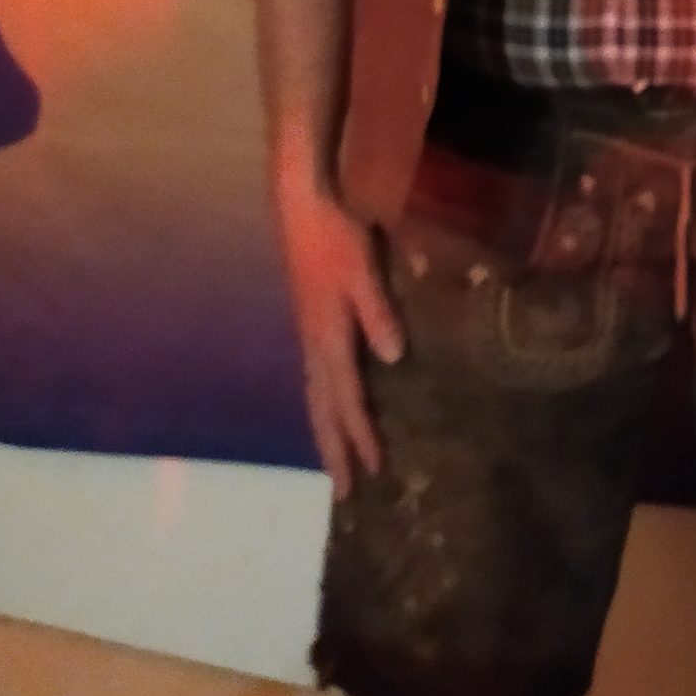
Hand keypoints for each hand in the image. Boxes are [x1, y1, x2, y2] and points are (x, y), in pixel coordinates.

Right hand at [274, 174, 402, 497]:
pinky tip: (330, 405)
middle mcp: (314, 344)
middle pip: (323, 409)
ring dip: (327, 430)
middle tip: (345, 491)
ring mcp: (308, 334)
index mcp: (328, 337)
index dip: (361, 434)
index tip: (374, 470)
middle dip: (335, 449)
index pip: (348, 398)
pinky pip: (315, 377)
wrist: (300, 204)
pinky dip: (323, 403)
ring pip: (315, 396)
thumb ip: (378, 313)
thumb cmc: (335, 234)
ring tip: (335, 461)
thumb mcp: (363, 270)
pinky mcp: (309, 321)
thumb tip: (395, 357)